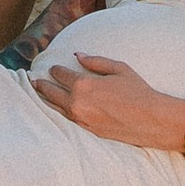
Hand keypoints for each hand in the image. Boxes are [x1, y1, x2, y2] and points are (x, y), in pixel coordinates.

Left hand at [31, 54, 184, 152]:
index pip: (61, 74)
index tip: (52, 67)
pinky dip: (57, 112)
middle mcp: (78, 103)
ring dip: (45, 99)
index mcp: (84, 84)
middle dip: (42, 85)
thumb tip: (78, 55)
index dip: (55, 70)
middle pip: (51, 92)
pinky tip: (55, 109)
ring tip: (38, 93)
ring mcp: (81, 119)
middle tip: (33, 80)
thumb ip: (96, 61)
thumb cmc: (138, 90)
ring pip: (55, 108)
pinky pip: (66, 120)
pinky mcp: (87, 130)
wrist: (150, 119)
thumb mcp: (119, 68)